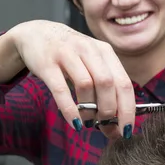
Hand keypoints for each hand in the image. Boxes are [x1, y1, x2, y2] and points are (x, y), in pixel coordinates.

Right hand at [7, 20, 134, 138]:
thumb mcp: (92, 63)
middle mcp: (89, 50)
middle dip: (110, 112)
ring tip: (88, 123)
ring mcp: (68, 54)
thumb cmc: (70, 55)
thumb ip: (105, 87)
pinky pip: (61, 89)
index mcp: (105, 52)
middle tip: (106, 129)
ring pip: (86, 85)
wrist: (36, 34)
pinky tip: (75, 123)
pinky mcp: (47, 63)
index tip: (126, 130)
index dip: (128, 109)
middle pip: (108, 84)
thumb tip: (117, 122)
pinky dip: (70, 109)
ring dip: (90, 110)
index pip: (124, 83)